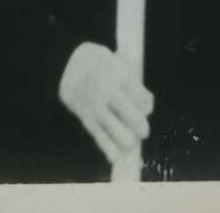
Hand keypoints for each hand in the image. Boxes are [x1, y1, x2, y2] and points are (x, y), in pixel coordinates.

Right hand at [59, 41, 151, 170]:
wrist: (71, 64)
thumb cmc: (104, 65)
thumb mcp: (119, 63)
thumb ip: (134, 83)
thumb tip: (147, 108)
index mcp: (117, 72)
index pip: (136, 91)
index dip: (145, 102)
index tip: (147, 107)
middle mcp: (105, 88)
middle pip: (124, 108)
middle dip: (137, 122)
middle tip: (144, 132)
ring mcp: (95, 104)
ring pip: (110, 125)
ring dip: (123, 137)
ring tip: (131, 145)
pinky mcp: (85, 116)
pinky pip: (97, 133)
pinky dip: (107, 146)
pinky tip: (115, 157)